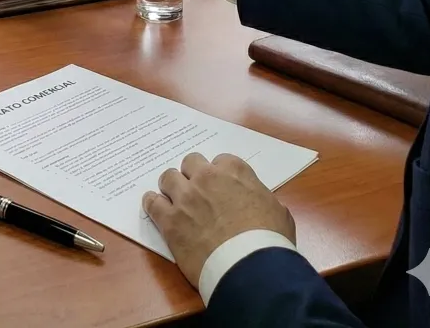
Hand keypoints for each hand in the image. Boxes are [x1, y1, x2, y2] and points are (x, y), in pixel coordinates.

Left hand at [144, 153, 296, 288]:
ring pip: (168, 178)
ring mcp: (185, 197)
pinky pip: (152, 202)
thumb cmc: (270, 240)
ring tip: (175, 201)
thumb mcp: (277, 210)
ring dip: (171, 188)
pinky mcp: (170, 221)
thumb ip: (259, 196)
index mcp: (234, 171)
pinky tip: (155, 207)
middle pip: (190, 163)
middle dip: (192, 175)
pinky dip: (153, 204)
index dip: (219, 175)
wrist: (251, 268)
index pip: (220, 161)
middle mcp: (206, 177)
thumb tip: (254, 199)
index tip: (220, 187)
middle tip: (196, 192)